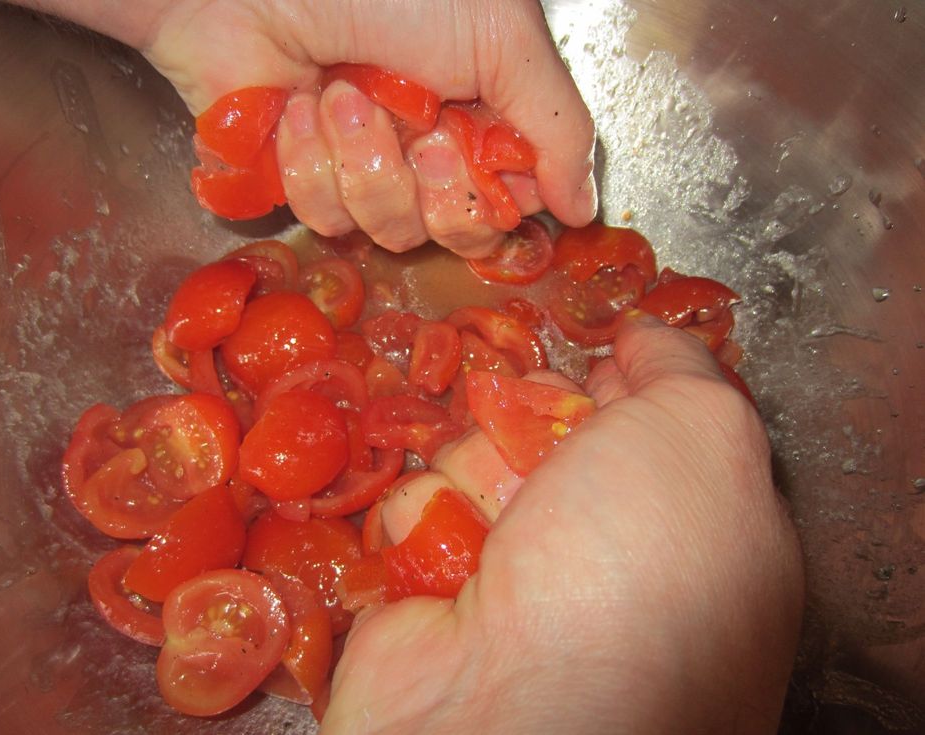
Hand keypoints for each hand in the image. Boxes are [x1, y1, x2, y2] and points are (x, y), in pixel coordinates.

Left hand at [21, 0, 596, 254]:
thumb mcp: (502, 37)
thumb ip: (558, 126)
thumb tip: (584, 210)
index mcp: (479, 120)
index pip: (505, 207)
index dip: (489, 200)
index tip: (472, 151)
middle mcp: (425, 152)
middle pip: (453, 234)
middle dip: (436, 189)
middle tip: (422, 131)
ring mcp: (360, 169)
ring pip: (386, 231)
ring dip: (364, 161)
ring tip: (339, 92)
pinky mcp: (298, 180)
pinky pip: (319, 216)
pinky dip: (308, 160)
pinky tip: (296, 106)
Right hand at [321, 313, 803, 733]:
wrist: (517, 709)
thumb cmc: (634, 566)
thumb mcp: (700, 434)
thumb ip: (681, 368)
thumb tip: (643, 337)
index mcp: (691, 525)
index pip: (647, 422)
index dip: (619, 384)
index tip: (597, 360)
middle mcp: (606, 554)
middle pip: (551, 429)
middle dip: (535, 419)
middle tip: (536, 442)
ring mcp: (516, 578)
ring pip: (477, 457)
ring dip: (478, 470)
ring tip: (495, 516)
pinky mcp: (433, 592)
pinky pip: (417, 508)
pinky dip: (425, 513)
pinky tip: (444, 541)